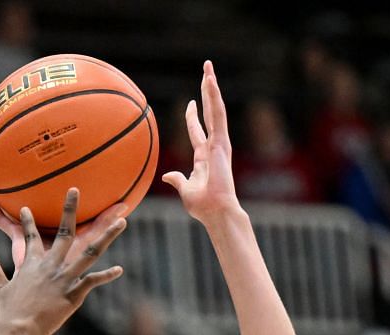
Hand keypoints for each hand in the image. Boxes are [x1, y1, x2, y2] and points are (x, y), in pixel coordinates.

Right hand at [0, 188, 126, 334]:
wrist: (17, 330)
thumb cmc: (7, 312)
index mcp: (31, 263)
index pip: (30, 235)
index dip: (28, 221)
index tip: (28, 208)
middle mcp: (50, 265)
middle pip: (64, 233)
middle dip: (70, 210)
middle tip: (75, 190)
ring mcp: (64, 278)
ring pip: (89, 253)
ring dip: (107, 237)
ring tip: (121, 222)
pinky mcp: (73, 294)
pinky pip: (93, 281)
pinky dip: (106, 276)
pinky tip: (119, 270)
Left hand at [161, 61, 241, 223]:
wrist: (216, 212)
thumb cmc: (203, 206)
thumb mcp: (185, 190)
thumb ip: (178, 180)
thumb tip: (167, 175)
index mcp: (204, 156)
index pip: (198, 130)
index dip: (193, 116)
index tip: (190, 103)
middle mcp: (214, 145)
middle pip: (209, 113)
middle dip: (207, 93)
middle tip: (206, 72)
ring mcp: (219, 142)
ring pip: (215, 109)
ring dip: (212, 88)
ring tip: (208, 68)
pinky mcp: (222, 142)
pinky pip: (217, 115)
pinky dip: (214, 97)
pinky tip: (210, 81)